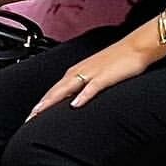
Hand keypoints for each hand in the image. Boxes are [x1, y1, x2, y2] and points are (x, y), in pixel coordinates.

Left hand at [24, 36, 158, 120]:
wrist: (137, 46)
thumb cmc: (119, 60)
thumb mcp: (97, 73)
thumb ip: (84, 86)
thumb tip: (75, 99)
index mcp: (77, 71)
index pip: (54, 90)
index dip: (42, 103)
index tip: (31, 116)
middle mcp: (80, 71)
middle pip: (55, 91)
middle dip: (40, 105)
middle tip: (28, 119)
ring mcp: (92, 73)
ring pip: (67, 89)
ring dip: (52, 101)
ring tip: (40, 113)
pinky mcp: (106, 76)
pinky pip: (91, 87)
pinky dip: (82, 96)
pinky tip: (75, 104)